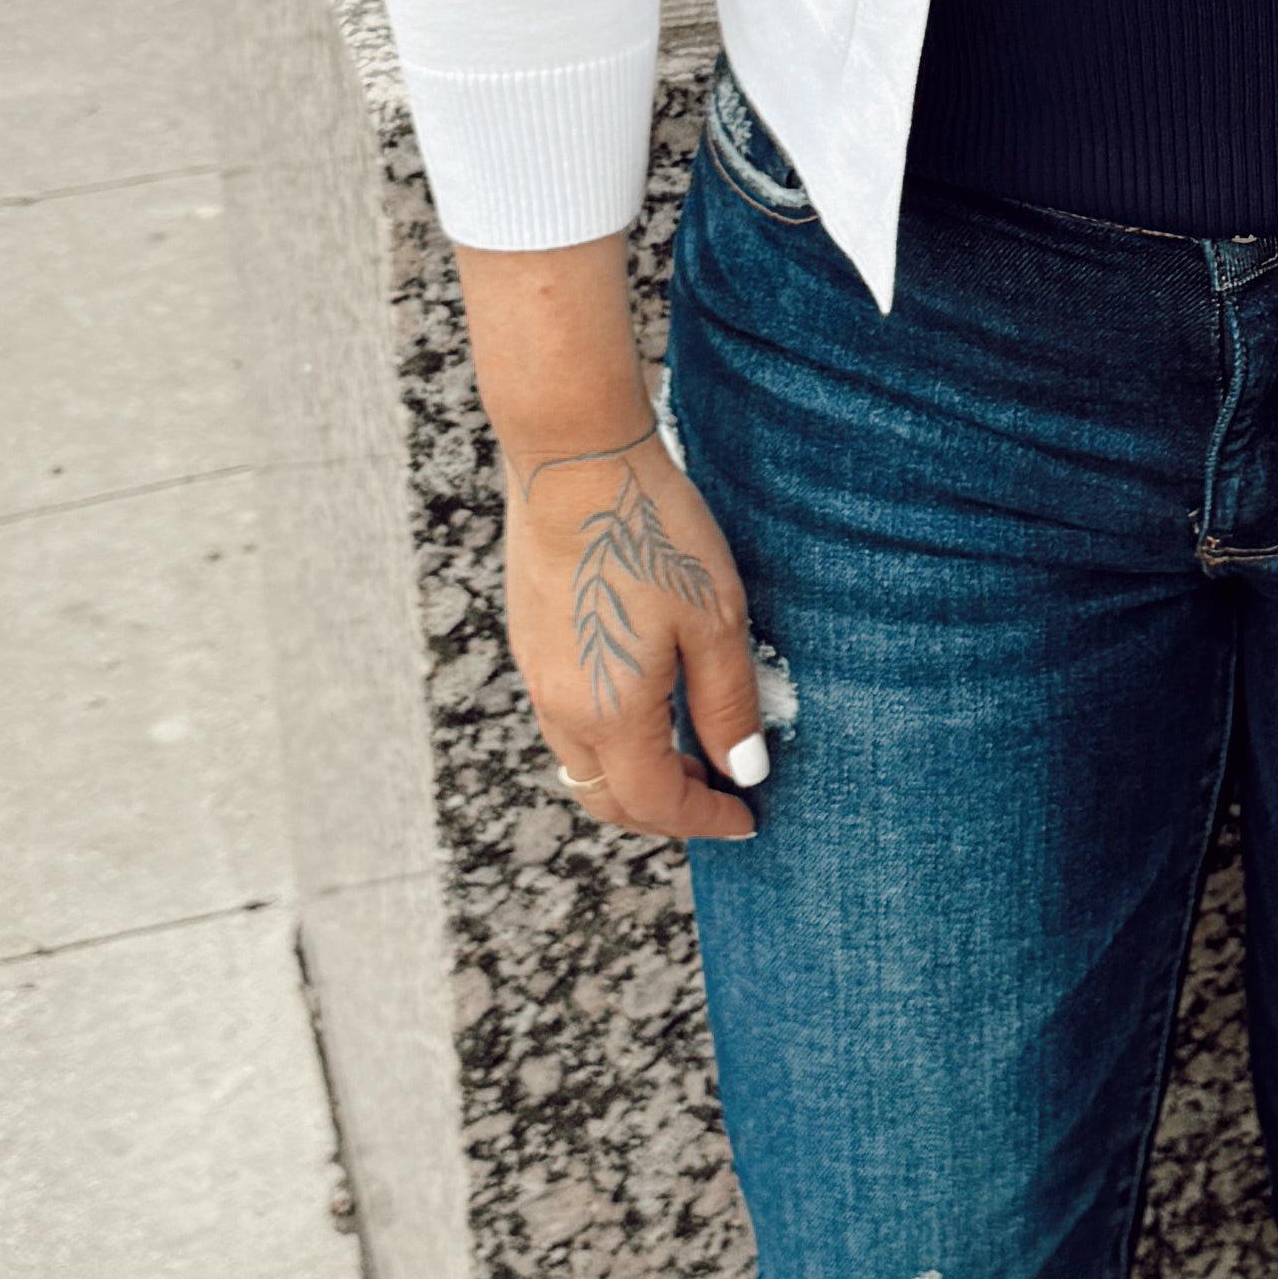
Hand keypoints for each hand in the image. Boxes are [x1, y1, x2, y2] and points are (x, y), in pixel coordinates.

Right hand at [505, 432, 768, 844]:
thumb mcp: (715, 620)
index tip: (747, 818)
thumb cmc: (650, 532)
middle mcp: (561, 706)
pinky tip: (646, 701)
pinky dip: (607, 737)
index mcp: (609, 713)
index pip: (657, 803)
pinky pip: (564, 718)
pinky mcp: (530, 638)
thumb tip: (742, 770)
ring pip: (581, 761)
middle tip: (717, 796)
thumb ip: (727, 704)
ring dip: (632, 775)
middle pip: (607, 797)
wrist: (572, 458)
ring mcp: (536, 672)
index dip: (706, 820)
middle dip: (665, 812)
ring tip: (688, 750)